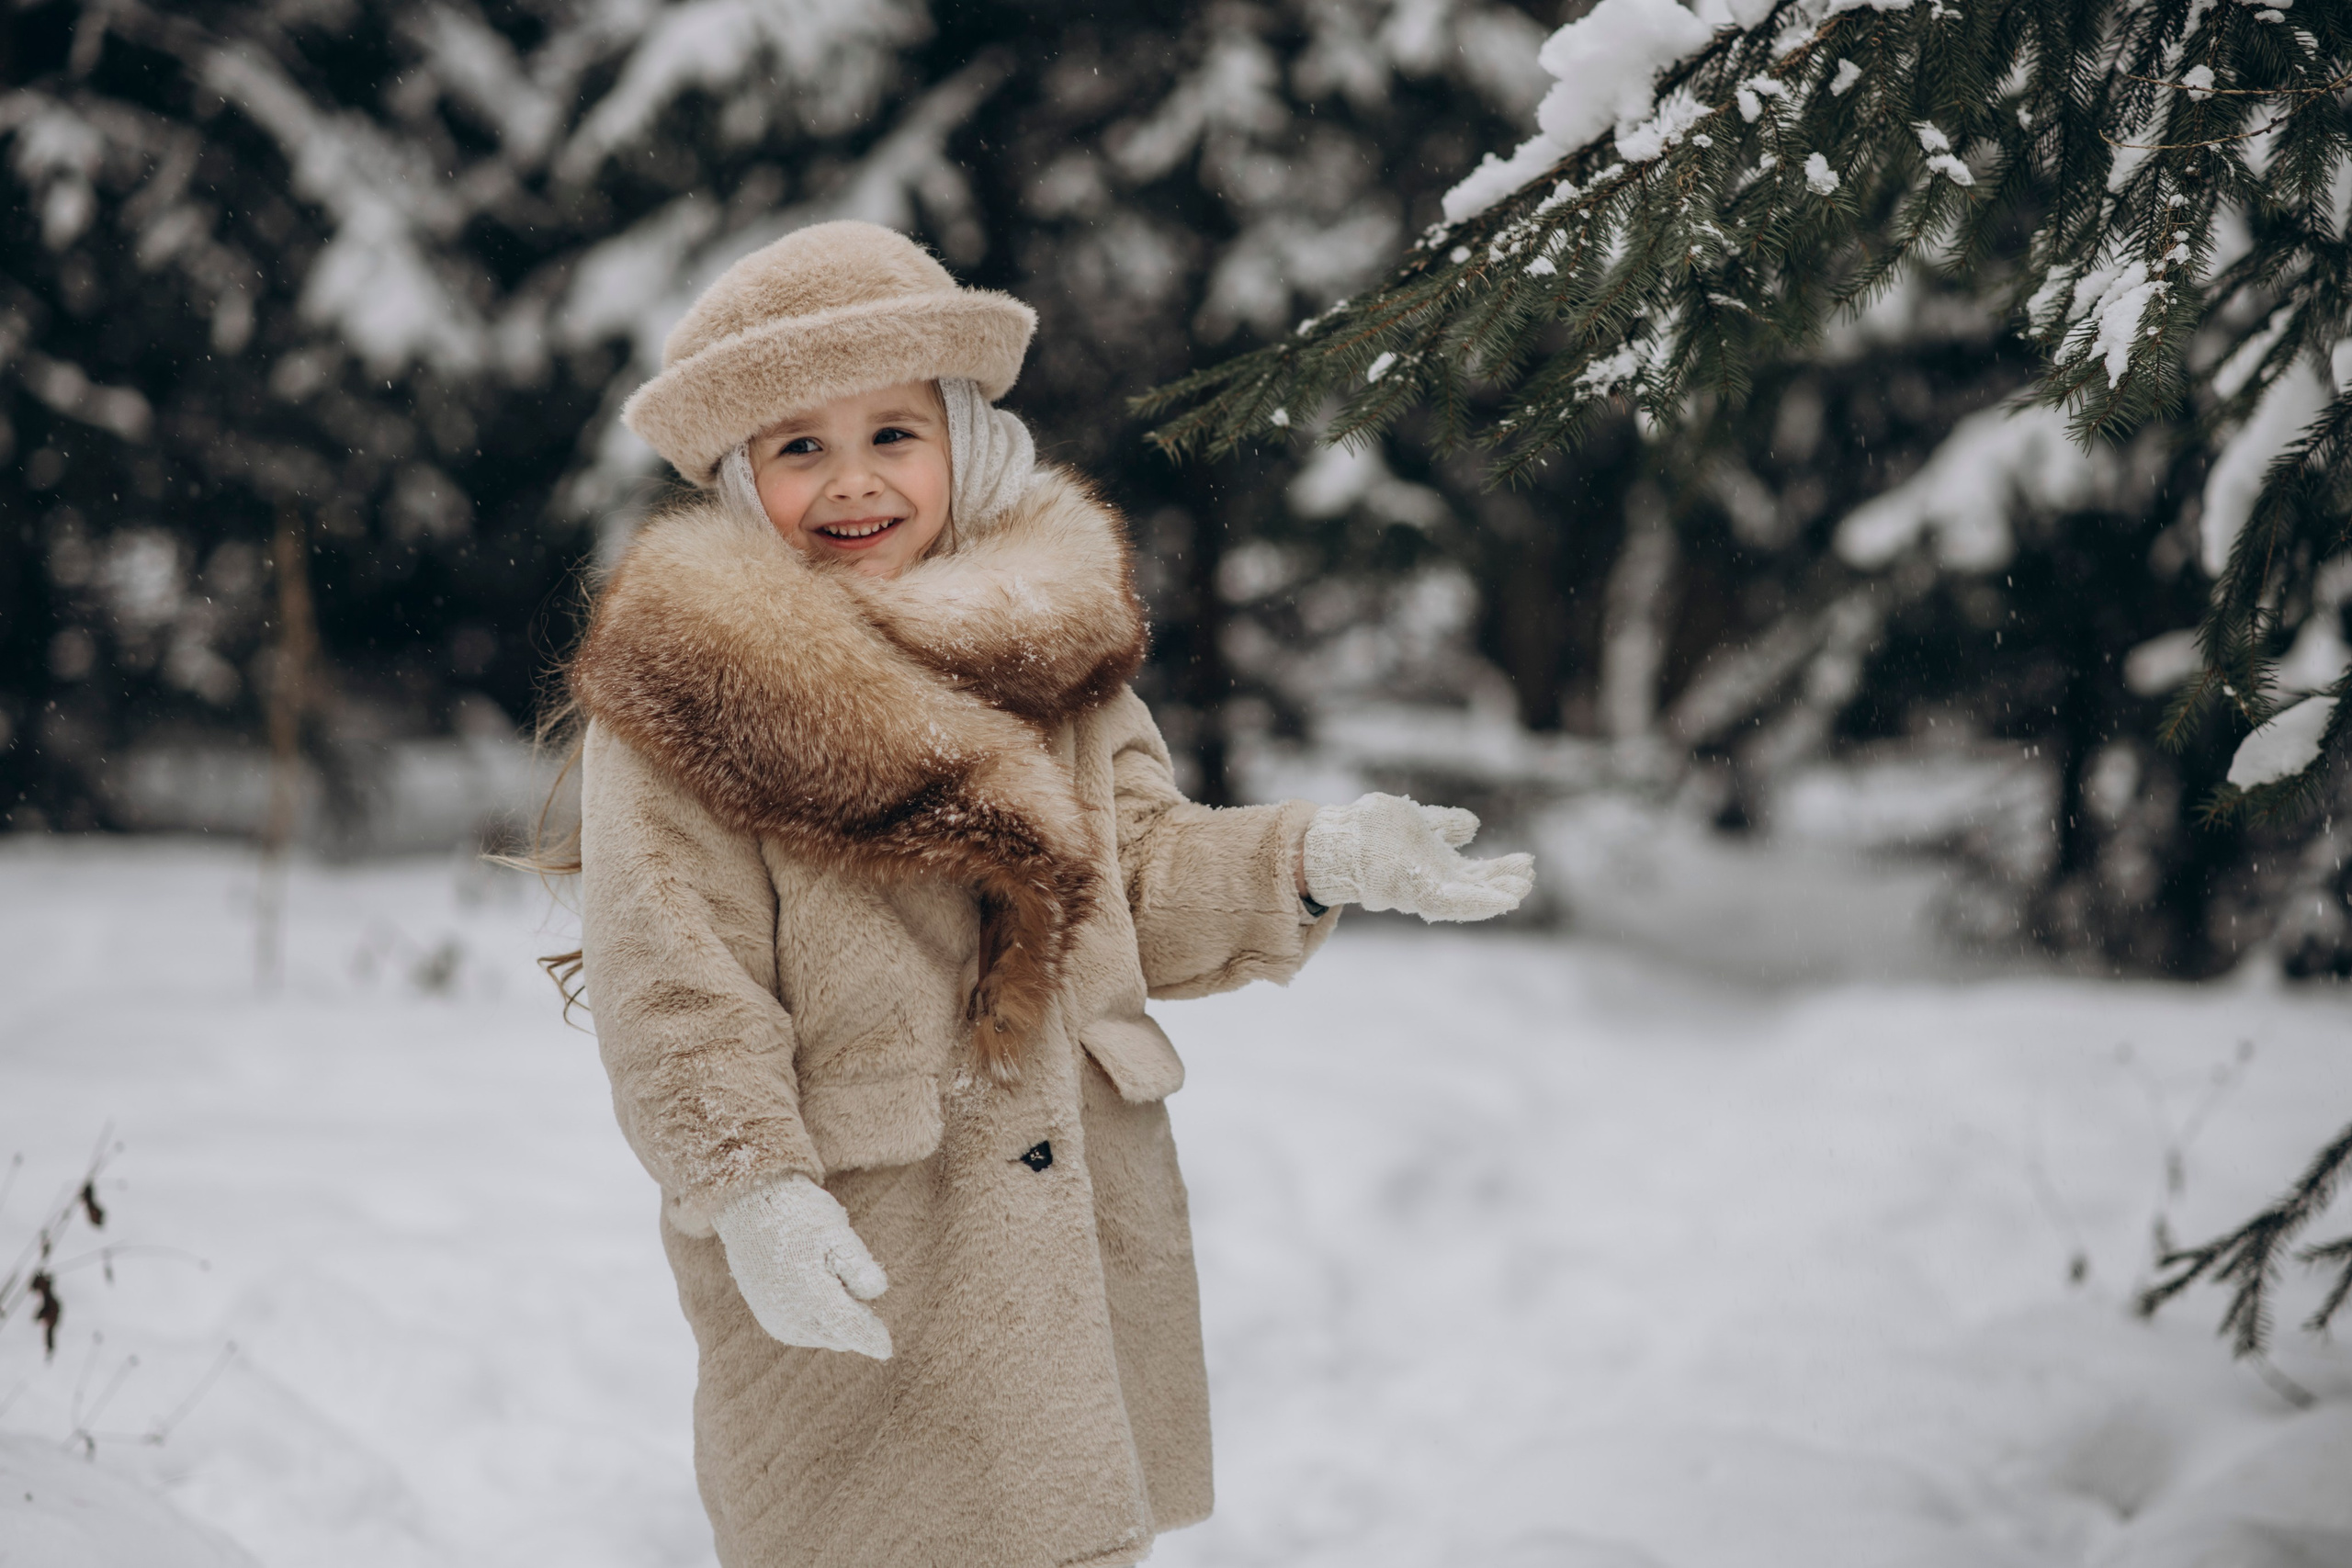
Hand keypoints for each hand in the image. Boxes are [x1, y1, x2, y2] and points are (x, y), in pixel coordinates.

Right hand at [712, 1174, 892, 1358]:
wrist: (751, 1207)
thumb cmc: (800, 1216)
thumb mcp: (837, 1232)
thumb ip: (859, 1266)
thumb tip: (877, 1293)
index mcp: (814, 1298)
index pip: (852, 1330)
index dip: (873, 1338)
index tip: (887, 1348)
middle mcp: (793, 1318)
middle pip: (839, 1337)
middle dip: (854, 1321)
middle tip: (853, 1281)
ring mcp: (777, 1320)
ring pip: (822, 1336)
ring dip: (835, 1321)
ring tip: (829, 1278)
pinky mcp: (767, 1316)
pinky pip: (802, 1331)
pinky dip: (816, 1319)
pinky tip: (815, 1288)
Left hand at [1302, 793, 1534, 922]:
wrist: (1341, 837)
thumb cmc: (1374, 830)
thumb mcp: (1418, 823)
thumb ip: (1446, 826)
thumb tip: (1473, 824)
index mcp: (1437, 866)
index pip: (1475, 872)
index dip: (1500, 870)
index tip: (1525, 862)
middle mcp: (1433, 882)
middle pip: (1475, 888)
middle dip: (1502, 885)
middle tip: (1529, 878)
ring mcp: (1425, 890)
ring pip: (1466, 899)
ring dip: (1494, 896)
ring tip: (1520, 891)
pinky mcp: (1415, 895)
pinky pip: (1449, 904)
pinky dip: (1475, 903)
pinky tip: (1498, 899)